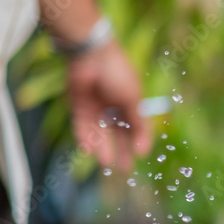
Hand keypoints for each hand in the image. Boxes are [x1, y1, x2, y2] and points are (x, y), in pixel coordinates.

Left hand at [67, 40, 151, 169]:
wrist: (90, 54)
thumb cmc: (118, 74)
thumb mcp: (133, 101)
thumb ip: (139, 126)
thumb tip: (143, 150)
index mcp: (130, 103)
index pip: (136, 127)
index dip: (138, 142)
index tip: (140, 157)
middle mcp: (113, 107)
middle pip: (117, 134)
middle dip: (120, 150)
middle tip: (123, 169)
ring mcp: (96, 107)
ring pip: (100, 133)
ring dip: (103, 148)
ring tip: (106, 163)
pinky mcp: (79, 106)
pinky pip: (83, 126)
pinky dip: (86, 138)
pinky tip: (89, 150)